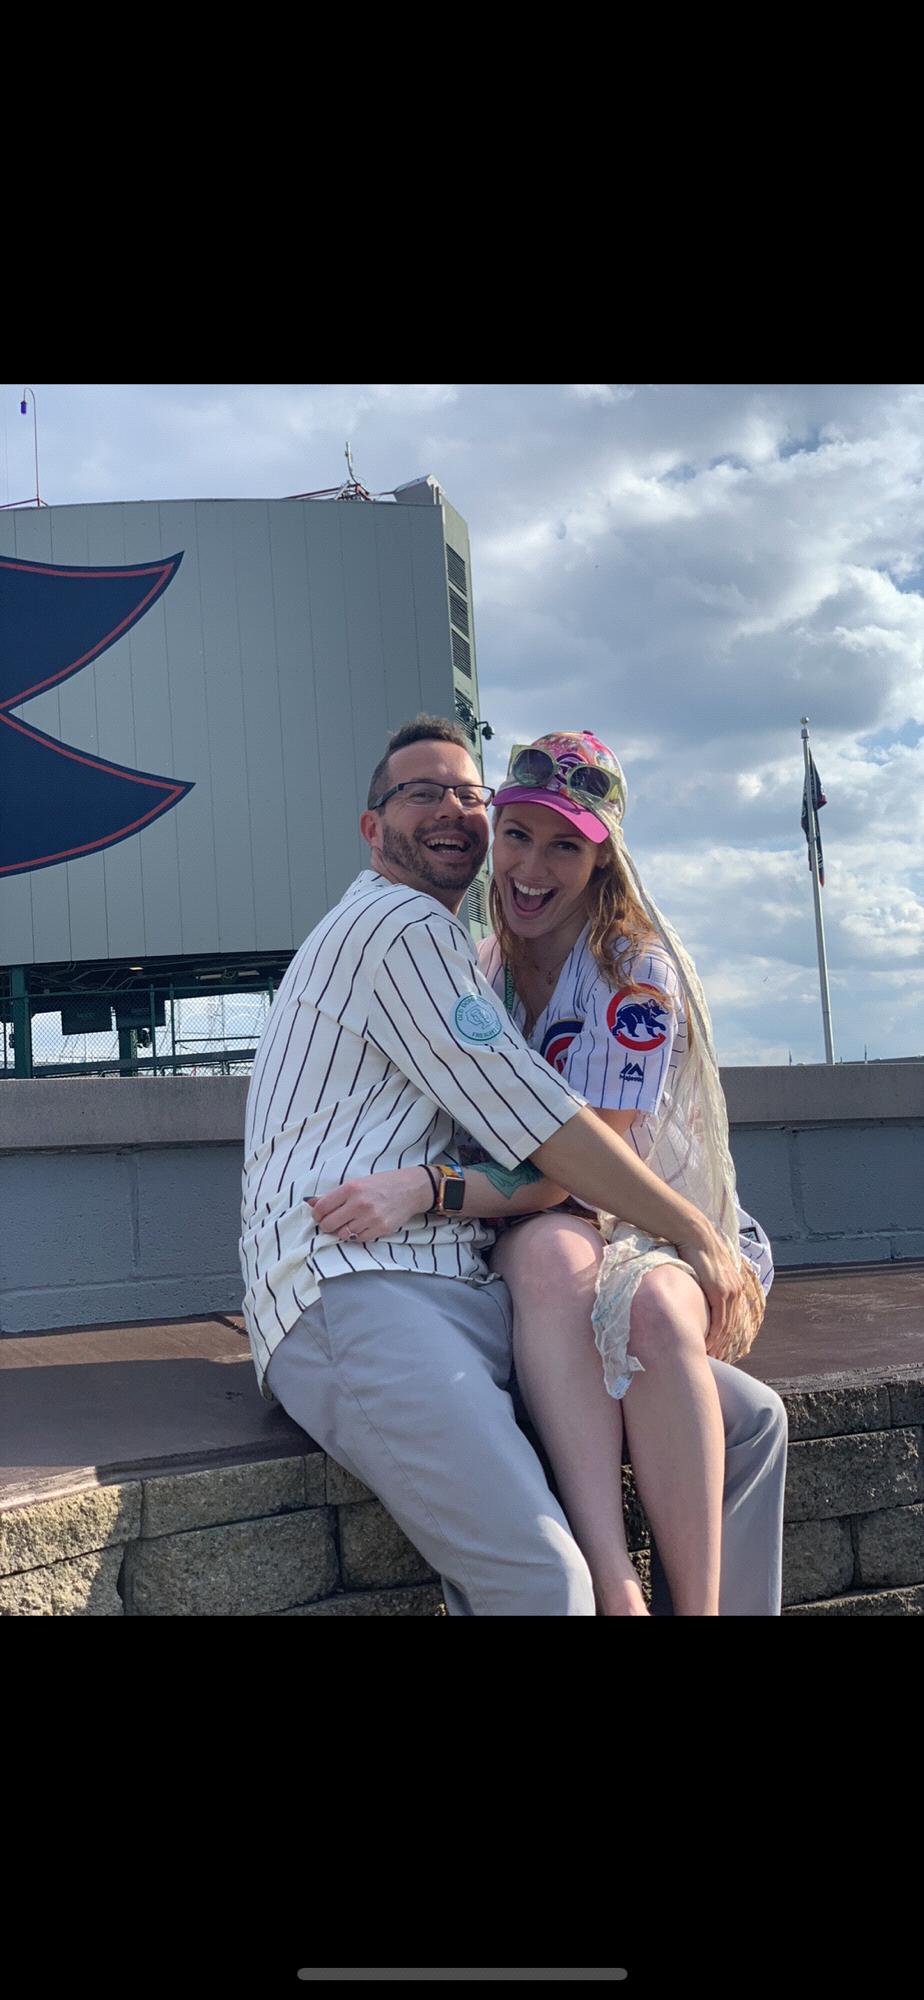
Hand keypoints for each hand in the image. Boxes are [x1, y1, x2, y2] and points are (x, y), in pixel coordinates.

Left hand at [308, 1167, 433, 1243]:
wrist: (410, 1189)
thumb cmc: (382, 1184)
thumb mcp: (357, 1183)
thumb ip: (334, 1195)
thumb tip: (310, 1203)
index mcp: (350, 1188)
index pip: (321, 1208)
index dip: (316, 1215)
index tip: (319, 1216)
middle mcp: (359, 1203)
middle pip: (328, 1224)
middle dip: (327, 1225)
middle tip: (333, 1222)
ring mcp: (370, 1217)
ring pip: (342, 1234)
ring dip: (342, 1231)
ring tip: (349, 1223)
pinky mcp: (380, 1229)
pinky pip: (358, 1239)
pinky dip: (356, 1235)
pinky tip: (362, 1226)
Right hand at [674, 1220, 744, 1355]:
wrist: (696, 1235)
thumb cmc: (697, 1251)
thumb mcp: (707, 1271)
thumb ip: (708, 1283)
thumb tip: (699, 1292)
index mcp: (735, 1286)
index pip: (732, 1317)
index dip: (726, 1334)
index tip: (718, 1346)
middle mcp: (736, 1290)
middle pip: (732, 1324)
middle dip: (724, 1342)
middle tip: (715, 1357)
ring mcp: (730, 1291)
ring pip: (727, 1325)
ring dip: (719, 1342)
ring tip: (710, 1355)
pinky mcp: (719, 1291)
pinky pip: (719, 1319)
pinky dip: (714, 1334)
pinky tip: (707, 1343)